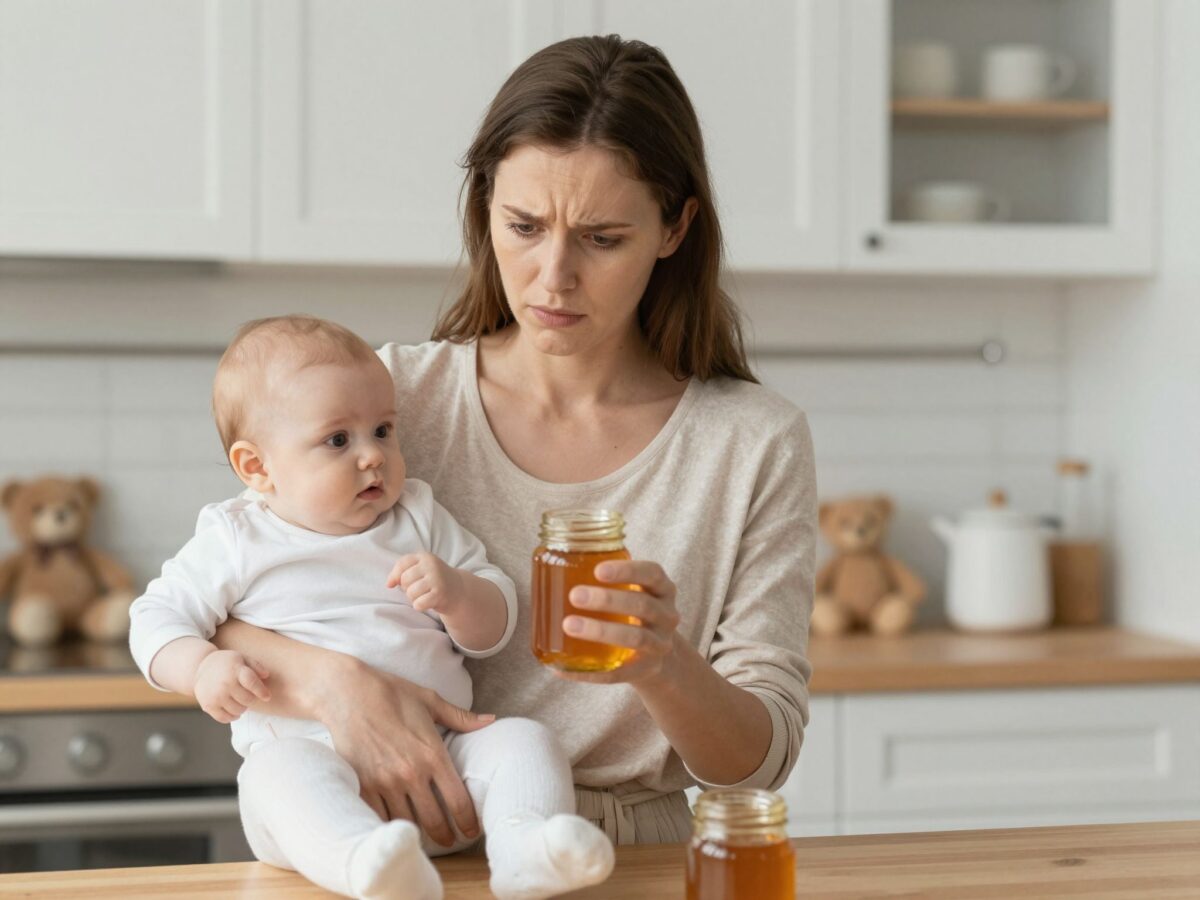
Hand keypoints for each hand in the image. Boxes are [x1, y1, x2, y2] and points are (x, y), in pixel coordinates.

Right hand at [192, 649, 270, 723]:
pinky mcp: (208, 706)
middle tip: (248, 696)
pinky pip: (225, 718)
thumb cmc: (227, 663)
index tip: (267, 697)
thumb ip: (256, 666)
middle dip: (252, 699)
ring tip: (240, 701)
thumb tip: (266, 675)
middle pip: (247, 699)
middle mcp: (225, 683)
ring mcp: (216, 696)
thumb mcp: (242, 658)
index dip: (261, 691)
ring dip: (243, 708)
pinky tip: (234, 711)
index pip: (251, 682)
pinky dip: (232, 717)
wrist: (201, 667)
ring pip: (238, 711)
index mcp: (235, 670)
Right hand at [323, 660, 493, 845]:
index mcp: (432, 754)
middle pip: (434, 820)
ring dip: (417, 833)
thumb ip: (461, 718)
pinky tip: (397, 828)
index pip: (458, 800)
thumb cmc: (392, 694)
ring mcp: (385, 782)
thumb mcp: (430, 701)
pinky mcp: (363, 786)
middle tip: (450, 840)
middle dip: (445, 836)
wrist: (347, 694)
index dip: (468, 821)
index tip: (471, 831)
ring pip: (407, 823)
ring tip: (424, 837)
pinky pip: (379, 817)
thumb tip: (491, 720)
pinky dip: (390, 824)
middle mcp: (411, 773)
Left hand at [387, 552, 464, 614]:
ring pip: (410, 593)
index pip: (401, 565)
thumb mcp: (420, 569)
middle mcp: (431, 565)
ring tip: (424, 595)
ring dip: (414, 598)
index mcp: (425, 557)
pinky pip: (418, 604)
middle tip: (419, 589)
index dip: (396, 576)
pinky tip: (429, 602)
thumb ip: (401, 571)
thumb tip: (388, 584)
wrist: (458, 590)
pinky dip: (420, 606)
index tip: (397, 583)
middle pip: (404, 580)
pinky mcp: (440, 593)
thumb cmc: (433, 580)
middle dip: (408, 588)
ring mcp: (437, 579)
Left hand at [555, 560, 682, 684]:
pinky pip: (617, 674)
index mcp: (662, 590)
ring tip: (569, 625)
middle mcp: (667, 616)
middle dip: (608, 599)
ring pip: (636, 638)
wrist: (657, 654)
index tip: (597, 570)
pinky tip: (562, 667)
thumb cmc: (633, 612)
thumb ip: (606, 579)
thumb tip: (551, 569)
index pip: (652, 574)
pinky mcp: (645, 670)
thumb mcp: (633, 591)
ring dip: (601, 631)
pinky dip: (589, 672)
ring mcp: (659, 645)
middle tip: (575, 595)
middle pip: (642, 605)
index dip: (627, 571)